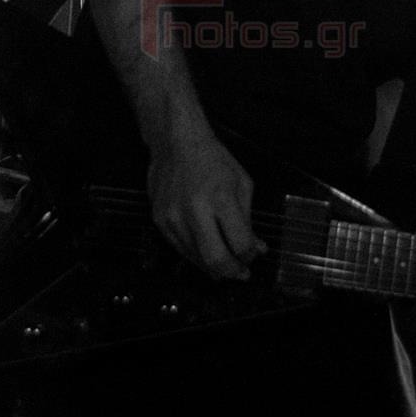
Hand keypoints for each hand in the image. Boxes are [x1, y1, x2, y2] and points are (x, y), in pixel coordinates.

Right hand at [147, 131, 265, 279]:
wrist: (176, 143)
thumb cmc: (213, 160)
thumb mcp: (242, 183)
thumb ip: (249, 219)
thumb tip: (256, 248)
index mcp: (221, 199)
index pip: (240, 244)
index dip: (251, 256)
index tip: (253, 254)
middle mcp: (195, 211)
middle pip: (216, 260)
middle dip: (233, 272)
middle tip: (241, 273)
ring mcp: (173, 218)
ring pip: (197, 260)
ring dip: (214, 266)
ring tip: (225, 261)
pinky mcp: (159, 222)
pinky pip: (180, 250)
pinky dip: (196, 255)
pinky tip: (206, 248)